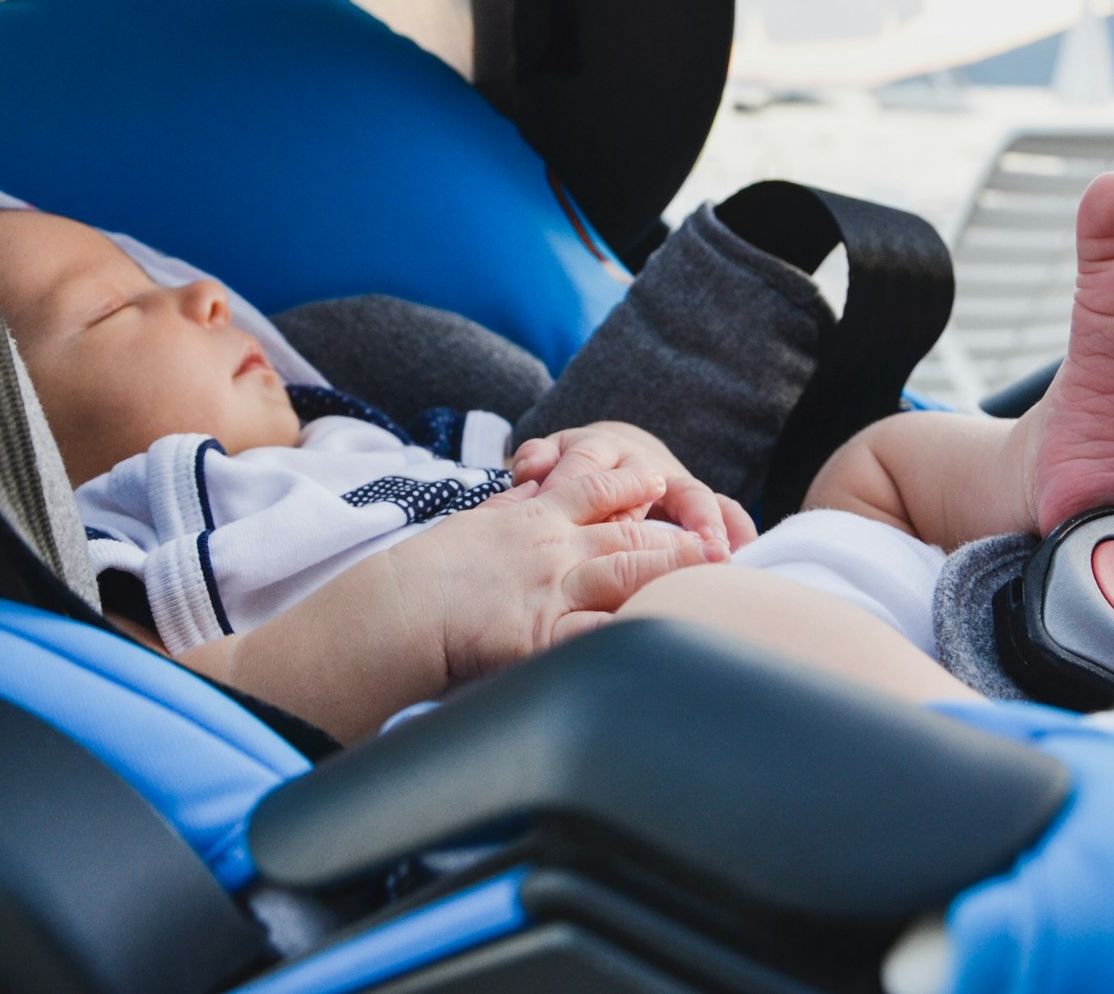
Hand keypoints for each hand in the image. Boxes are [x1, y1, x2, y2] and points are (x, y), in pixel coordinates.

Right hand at [389, 466, 726, 684]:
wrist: (397, 608)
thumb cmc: (423, 571)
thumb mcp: (472, 523)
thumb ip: (509, 509)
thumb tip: (531, 490)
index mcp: (533, 519)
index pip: (593, 489)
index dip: (632, 482)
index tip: (658, 477)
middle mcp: (553, 550)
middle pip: (630, 534)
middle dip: (677, 537)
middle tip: (717, 540)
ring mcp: (554, 591)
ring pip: (630, 574)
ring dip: (675, 573)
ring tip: (715, 572)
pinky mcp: (545, 636)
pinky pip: (603, 637)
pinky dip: (638, 635)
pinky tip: (669, 636)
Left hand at [510, 422, 758, 555]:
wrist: (610, 456)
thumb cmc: (570, 473)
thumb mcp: (549, 461)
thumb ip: (538, 461)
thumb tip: (529, 468)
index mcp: (599, 451)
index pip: (589, 466)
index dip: (576, 481)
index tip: (566, 505)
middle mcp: (641, 463)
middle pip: (648, 479)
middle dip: (652, 505)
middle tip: (639, 530)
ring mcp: (674, 483)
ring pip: (692, 495)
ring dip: (704, 520)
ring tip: (717, 549)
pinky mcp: (699, 504)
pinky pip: (725, 510)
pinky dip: (737, 527)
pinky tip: (747, 550)